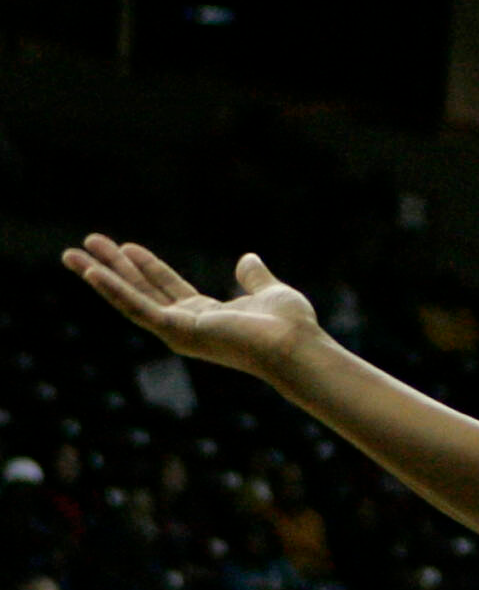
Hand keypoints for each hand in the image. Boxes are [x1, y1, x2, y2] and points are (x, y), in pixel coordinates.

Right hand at [61, 236, 320, 380]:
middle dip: (111, 267)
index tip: (125, 246)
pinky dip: (114, 291)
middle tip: (85, 244)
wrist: (295, 345)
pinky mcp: (176, 332)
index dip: (145, 266)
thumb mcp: (269, 291)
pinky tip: (93, 273)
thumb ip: (254, 277)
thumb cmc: (289, 326)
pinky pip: (137, 309)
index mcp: (205, 315)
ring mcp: (178, 330)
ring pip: (128, 298)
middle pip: (139, 290)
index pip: (166, 287)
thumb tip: (247, 258)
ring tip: (72, 254)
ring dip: (100, 276)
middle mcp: (185, 324)